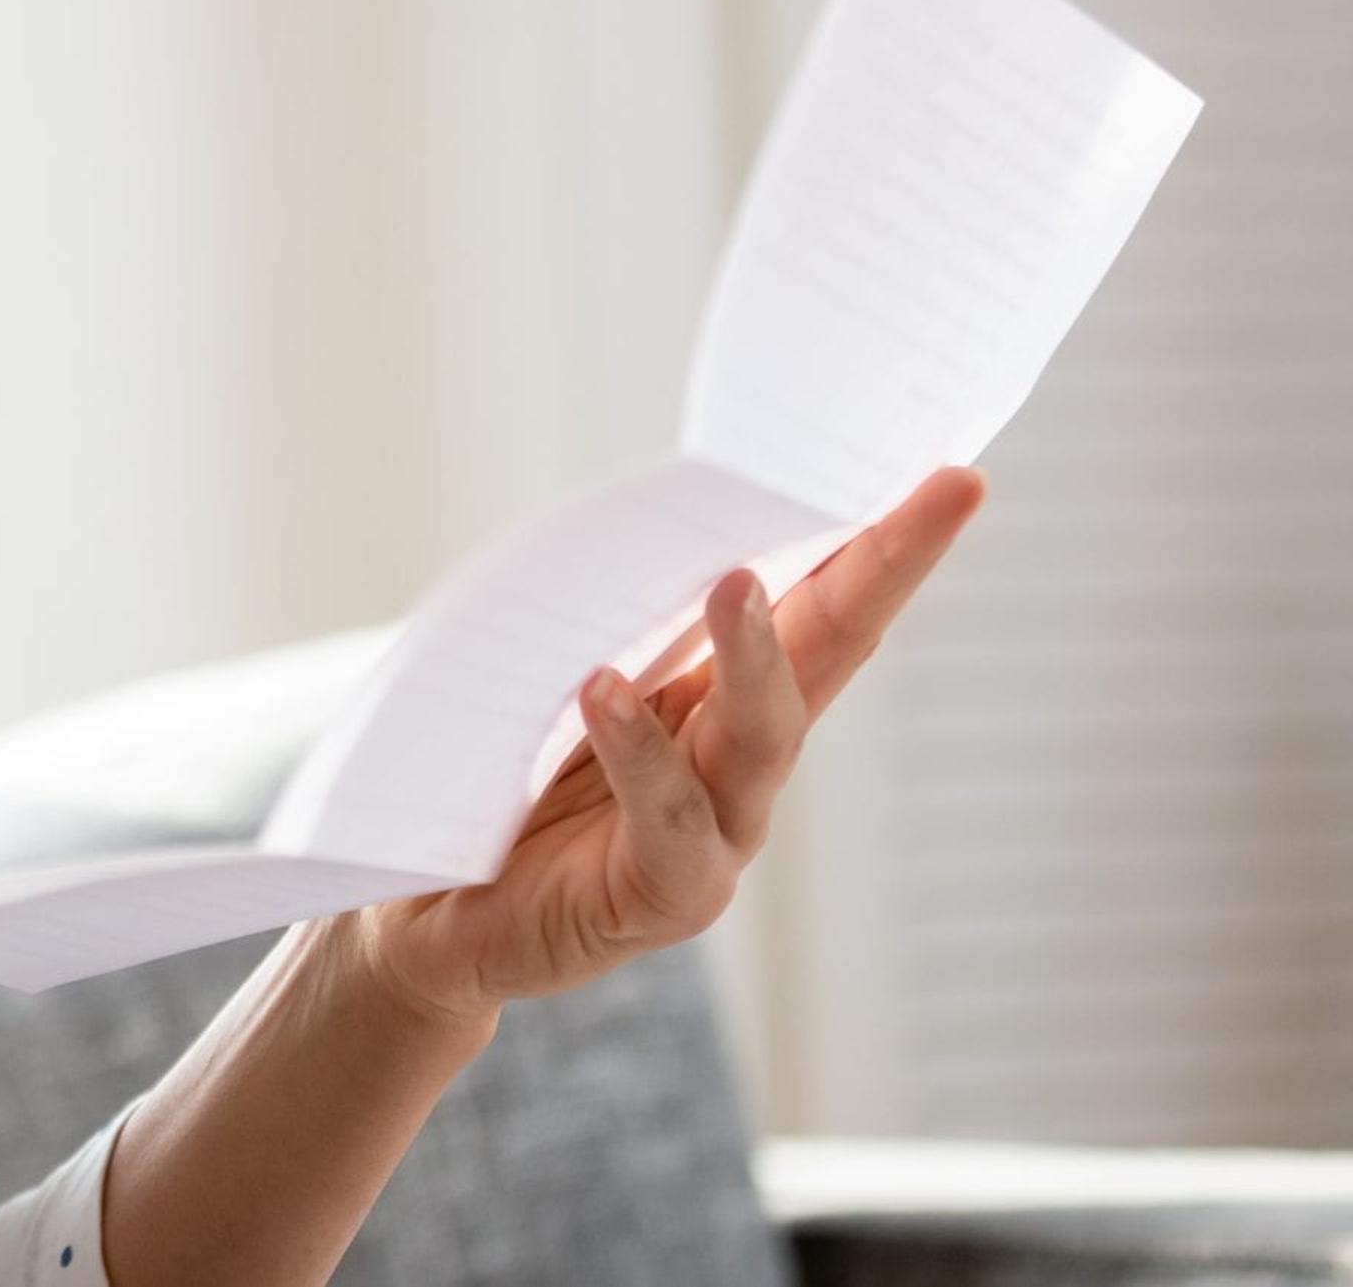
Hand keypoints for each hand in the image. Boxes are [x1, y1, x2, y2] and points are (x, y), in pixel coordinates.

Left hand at [344, 463, 989, 1023]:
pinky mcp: (664, 894)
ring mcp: (717, 831)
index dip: (883, 539)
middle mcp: (740, 757)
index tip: (951, 472)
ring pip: (761, 735)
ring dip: (754, 654)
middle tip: (942, 493)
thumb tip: (633, 512)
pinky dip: (636, 751)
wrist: (428, 909)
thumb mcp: (555, 668)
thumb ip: (607, 610)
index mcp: (722, 689)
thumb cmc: (498, 776)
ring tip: (737, 581)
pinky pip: (665, 818)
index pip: (818, 601)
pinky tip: (604, 690)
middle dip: (888, 568)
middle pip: (829, 650)